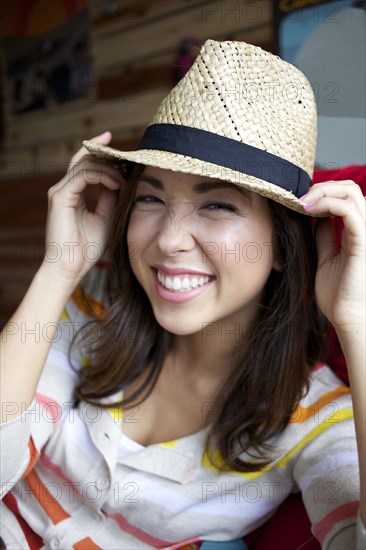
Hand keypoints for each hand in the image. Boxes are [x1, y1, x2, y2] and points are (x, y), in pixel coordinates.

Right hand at [41, 131, 122, 287]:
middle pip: (85, 159)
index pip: (87, 166)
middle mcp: (64, 189)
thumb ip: (110, 198)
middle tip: (128, 157)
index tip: (126, 156)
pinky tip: (116, 183)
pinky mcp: (60, 197)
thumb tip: (122, 180)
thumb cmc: (87, 248)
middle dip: (107, 155)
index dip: (105, 157)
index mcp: (74, 194)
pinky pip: (82, 175)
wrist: (70, 267)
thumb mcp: (106, 217)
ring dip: (109, 168)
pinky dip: (101, 175)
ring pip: (85, 164)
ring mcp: (60, 192)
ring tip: (125, 177)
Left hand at [301, 180, 364, 336]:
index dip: (323, 193)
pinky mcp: (364, 241)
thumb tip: (316, 217)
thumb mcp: (326, 259)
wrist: (347, 318)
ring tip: (300, 204)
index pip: (346, 197)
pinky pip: (348, 210)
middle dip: (322, 187)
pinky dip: (325, 203)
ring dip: (321, 192)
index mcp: (358, 232)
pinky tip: (307, 211)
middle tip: (298, 200)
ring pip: (350, 192)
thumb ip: (324, 236)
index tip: (298, 203)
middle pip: (350, 189)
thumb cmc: (338, 295)